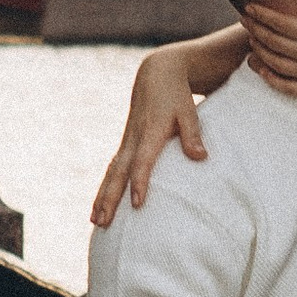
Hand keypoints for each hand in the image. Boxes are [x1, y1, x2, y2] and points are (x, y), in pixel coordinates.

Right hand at [91, 48, 213, 226]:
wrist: (156, 74)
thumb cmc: (176, 95)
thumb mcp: (188, 110)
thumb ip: (192, 134)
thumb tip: (200, 157)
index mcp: (150, 131)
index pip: (142, 161)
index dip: (139, 182)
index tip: (137, 203)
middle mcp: (134, 139)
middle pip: (118, 172)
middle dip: (110, 198)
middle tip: (102, 221)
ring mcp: (127, 142)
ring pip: (111, 173)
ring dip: (102, 197)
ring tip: (95, 221)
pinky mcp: (125, 144)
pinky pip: (112, 169)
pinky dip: (105, 188)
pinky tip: (99, 206)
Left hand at [246, 0, 296, 112]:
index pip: (282, 23)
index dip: (263, 14)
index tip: (250, 7)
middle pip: (273, 41)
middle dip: (255, 29)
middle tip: (244, 20)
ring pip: (274, 63)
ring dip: (259, 50)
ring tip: (251, 40)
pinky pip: (286, 87)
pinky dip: (270, 78)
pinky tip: (262, 70)